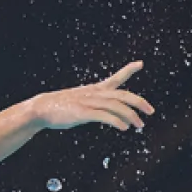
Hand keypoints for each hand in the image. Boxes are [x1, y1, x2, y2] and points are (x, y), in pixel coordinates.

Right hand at [28, 61, 154, 130]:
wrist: (41, 108)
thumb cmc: (59, 106)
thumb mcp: (79, 100)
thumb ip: (93, 104)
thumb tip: (103, 112)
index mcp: (94, 90)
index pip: (115, 78)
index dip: (128, 70)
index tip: (140, 64)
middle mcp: (94, 93)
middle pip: (122, 95)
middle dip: (139, 102)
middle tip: (151, 111)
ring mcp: (88, 103)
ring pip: (115, 106)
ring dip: (130, 115)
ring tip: (139, 125)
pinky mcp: (82, 113)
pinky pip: (103, 116)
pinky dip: (116, 121)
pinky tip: (124, 127)